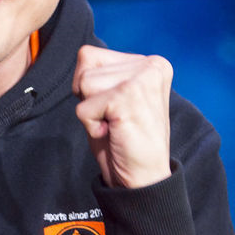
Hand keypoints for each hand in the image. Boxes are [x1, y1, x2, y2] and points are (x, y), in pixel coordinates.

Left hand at [72, 45, 172, 188]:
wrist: (144, 180)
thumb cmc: (123, 137)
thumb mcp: (114, 93)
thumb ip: (104, 70)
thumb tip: (84, 53)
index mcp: (151, 63)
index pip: (90, 55)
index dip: (89, 85)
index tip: (114, 106)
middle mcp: (151, 65)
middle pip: (85, 65)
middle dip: (88, 95)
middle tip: (113, 116)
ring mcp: (141, 80)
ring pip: (83, 83)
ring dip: (91, 109)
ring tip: (114, 123)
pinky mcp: (126, 97)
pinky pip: (83, 107)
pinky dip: (90, 124)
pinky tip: (113, 132)